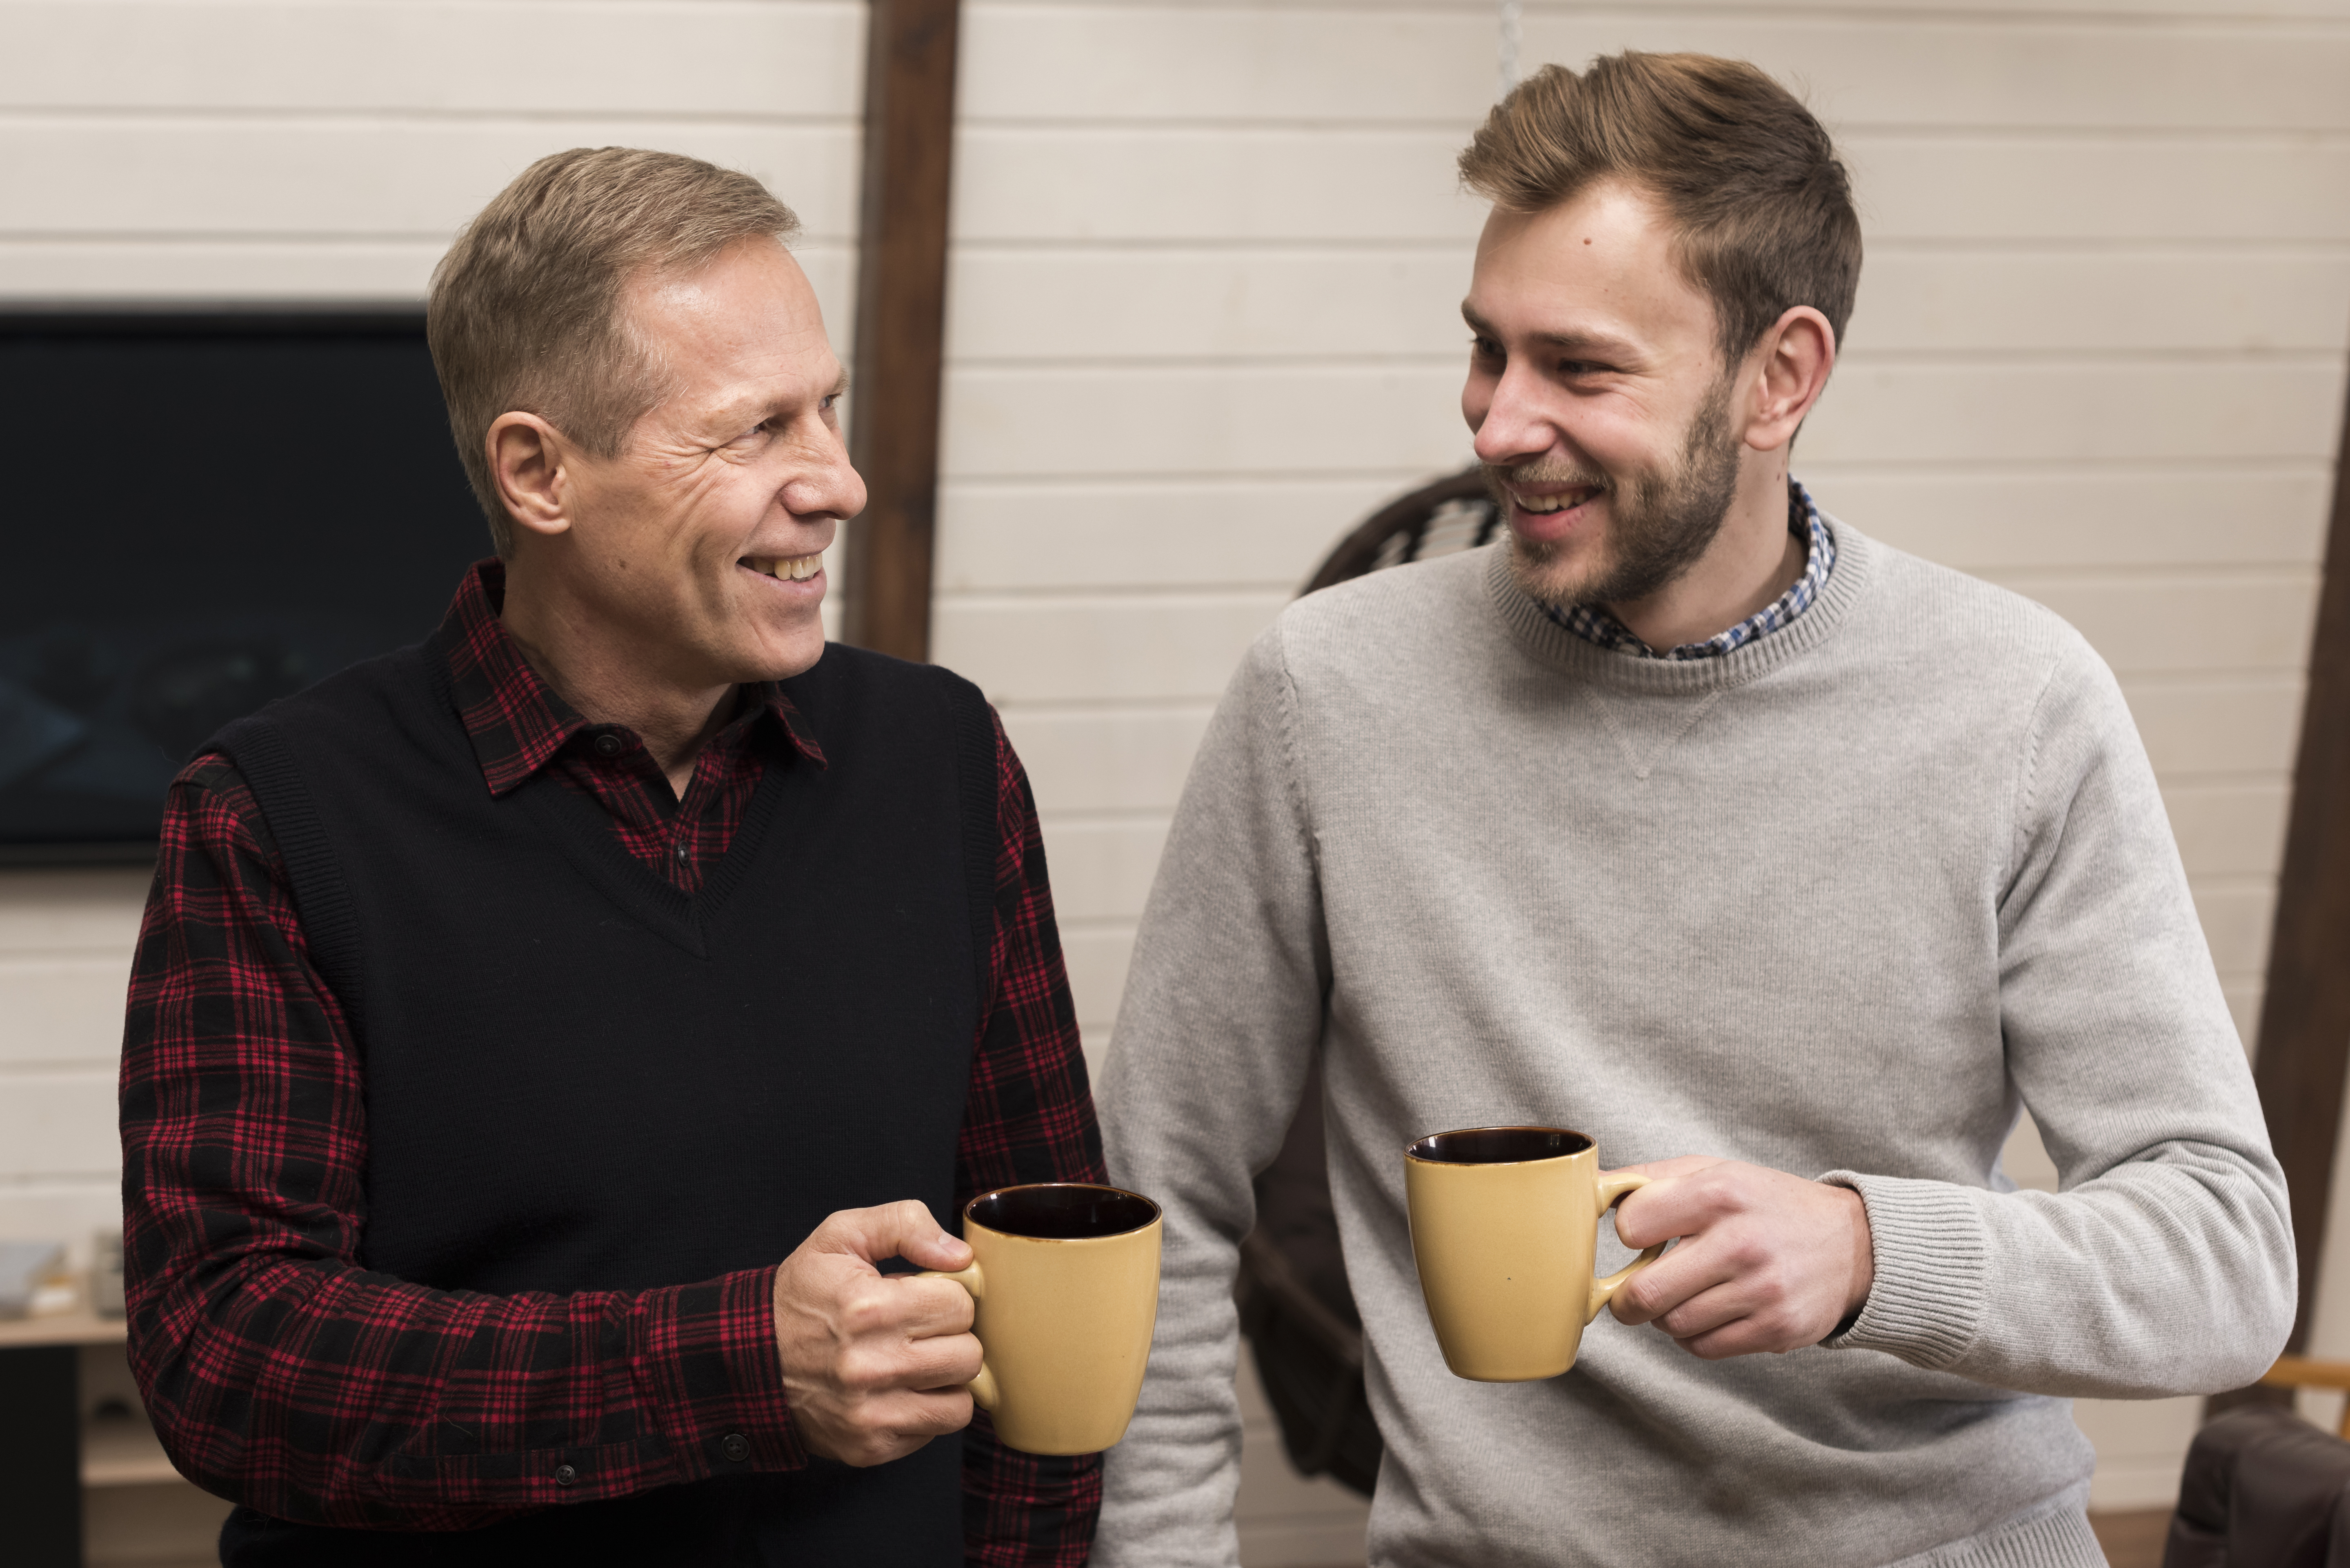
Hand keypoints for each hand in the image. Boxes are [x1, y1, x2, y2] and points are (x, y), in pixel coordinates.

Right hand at [772, 1200, 982, 1465]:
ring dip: (946, 1381)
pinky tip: (898, 1390)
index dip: (948, 1296)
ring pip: (960, 1404)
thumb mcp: (841, 1236)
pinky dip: (926, 1411)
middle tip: (922, 1331)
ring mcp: (869, 1415)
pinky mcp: (868, 1448)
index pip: (960, 1305)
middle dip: (952, 1337)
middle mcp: (870, 1366)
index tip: (924, 1297)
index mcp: (869, 1308)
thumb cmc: (801, 1295)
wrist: (747, 1360)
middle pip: (968, 1356)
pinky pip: (934, 1432)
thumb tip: (961, 1257)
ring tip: (918, 1362)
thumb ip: (905, 1224)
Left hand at [1605, 1157, 1873, 1358]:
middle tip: (1631, 1294)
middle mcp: (1741, 1242)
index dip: (1628, 1232)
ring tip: (1685, 1294)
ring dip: (1665, 1316)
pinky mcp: (1777, 1329)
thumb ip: (1649, 1179)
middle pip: (1645, 1293)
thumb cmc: (1767, 1204)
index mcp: (1719, 1193)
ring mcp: (1762, 1290)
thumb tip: (1589, 1190)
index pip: (1630, 1225)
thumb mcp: (1714, 1171)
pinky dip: (1694, 1336)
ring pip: (1672, 1325)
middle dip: (1626, 1298)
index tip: (1641, 1234)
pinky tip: (1711, 1312)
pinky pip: (1703, 1348)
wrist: (1852, 1244)